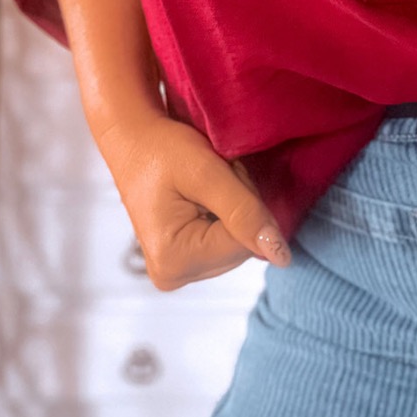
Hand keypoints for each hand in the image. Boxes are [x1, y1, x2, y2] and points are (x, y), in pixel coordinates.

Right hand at [98, 112, 290, 290]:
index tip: (224, 174)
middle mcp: (173, 275)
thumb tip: (281, 257)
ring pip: (237, 245)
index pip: (245, 244)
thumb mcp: (207, 172)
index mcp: (175, 260)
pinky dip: (226, 217)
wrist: (135, 141)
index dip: (246, 203)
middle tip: (216, 176)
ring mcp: (176, 272)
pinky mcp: (182, 261)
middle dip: (241, 208)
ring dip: (235, 211)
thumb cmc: (163, 149)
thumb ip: (245, 212)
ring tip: (208, 185)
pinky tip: (205, 198)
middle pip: (241, 249)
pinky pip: (224, 243)